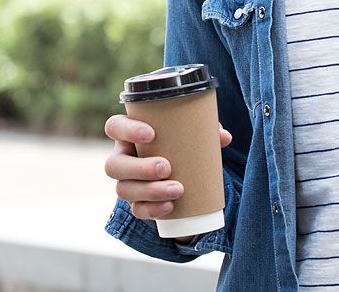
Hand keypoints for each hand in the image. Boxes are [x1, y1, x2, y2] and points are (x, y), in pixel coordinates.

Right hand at [103, 114, 232, 221]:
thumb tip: (224, 136)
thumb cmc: (181, 143)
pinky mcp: (136, 203)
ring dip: (150, 191)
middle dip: (139, 168)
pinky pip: (137, 210)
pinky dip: (153, 209)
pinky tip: (169, 206)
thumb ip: (206, 130)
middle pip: (114, 165)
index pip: (115, 127)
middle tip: (166, 167)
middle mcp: (122, 158)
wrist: (181, 171)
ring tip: (178, 189)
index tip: (151, 134)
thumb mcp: (191, 132)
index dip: (127, 130)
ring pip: (123, 190)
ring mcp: (126, 183)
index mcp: (129, 134)